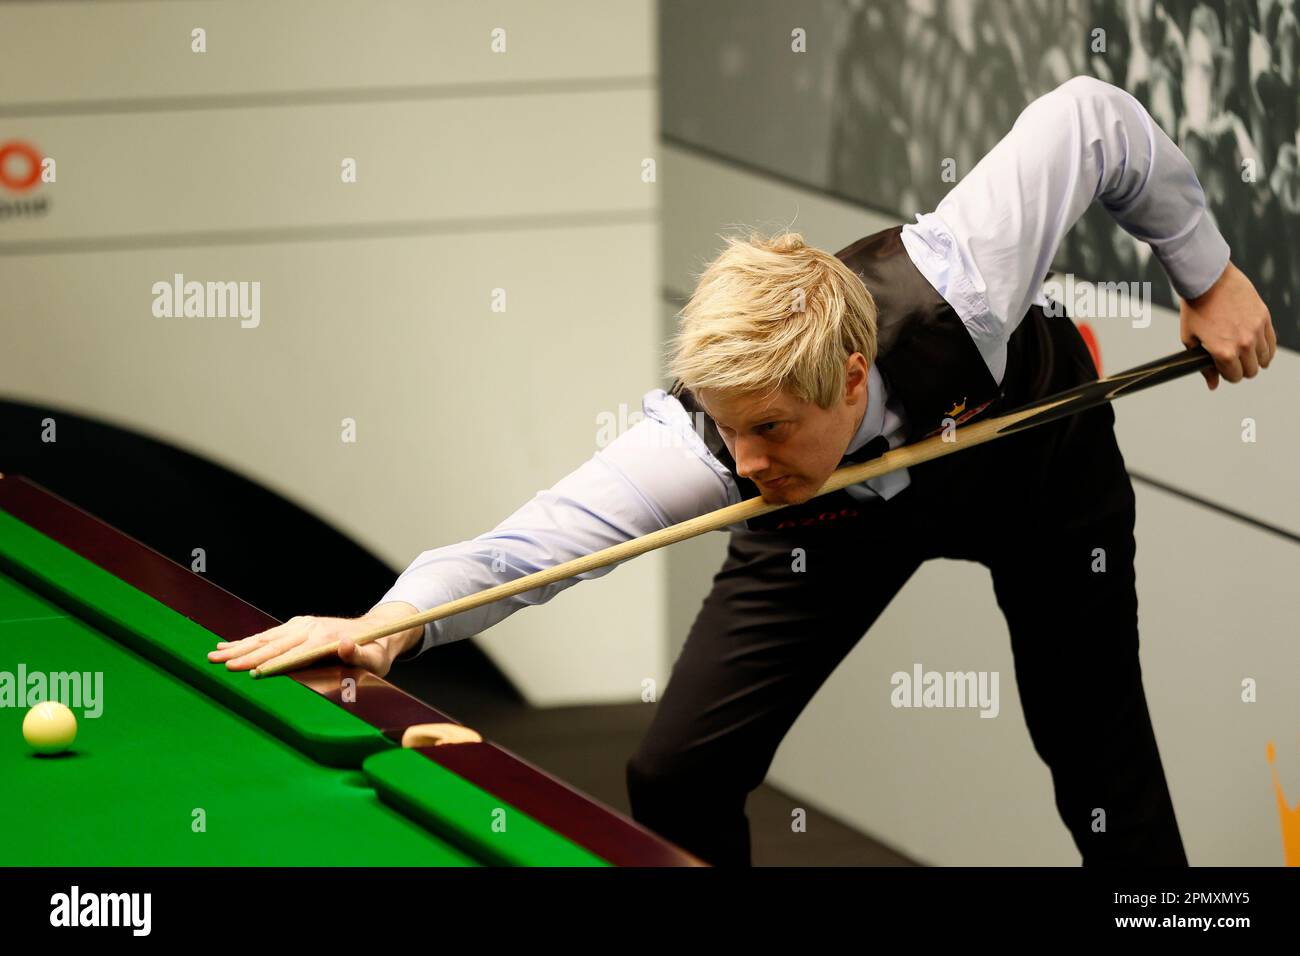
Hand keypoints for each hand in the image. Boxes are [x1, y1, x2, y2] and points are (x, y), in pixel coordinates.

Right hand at [207, 602, 423, 676]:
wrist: (377, 631)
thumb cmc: (375, 651)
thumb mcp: (375, 658)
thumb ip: (360, 654)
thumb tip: (346, 644)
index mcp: (323, 639)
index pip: (292, 654)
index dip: (271, 664)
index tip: (250, 672)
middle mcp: (309, 628)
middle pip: (271, 644)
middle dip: (244, 655)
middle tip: (218, 663)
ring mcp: (302, 625)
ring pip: (265, 638)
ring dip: (239, 647)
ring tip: (214, 654)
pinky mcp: (297, 626)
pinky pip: (269, 635)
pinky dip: (247, 640)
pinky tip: (228, 644)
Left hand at [1179, 260, 1275, 389]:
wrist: (1208, 281)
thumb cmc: (1195, 309)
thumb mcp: (1190, 340)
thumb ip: (1203, 366)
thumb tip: (1213, 385)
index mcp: (1224, 352)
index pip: (1234, 377)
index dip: (1227, 375)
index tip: (1223, 368)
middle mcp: (1243, 344)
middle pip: (1251, 371)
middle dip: (1241, 369)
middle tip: (1233, 362)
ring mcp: (1256, 330)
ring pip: (1264, 359)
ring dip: (1255, 360)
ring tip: (1245, 354)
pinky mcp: (1264, 317)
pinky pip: (1272, 342)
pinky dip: (1267, 348)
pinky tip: (1259, 348)